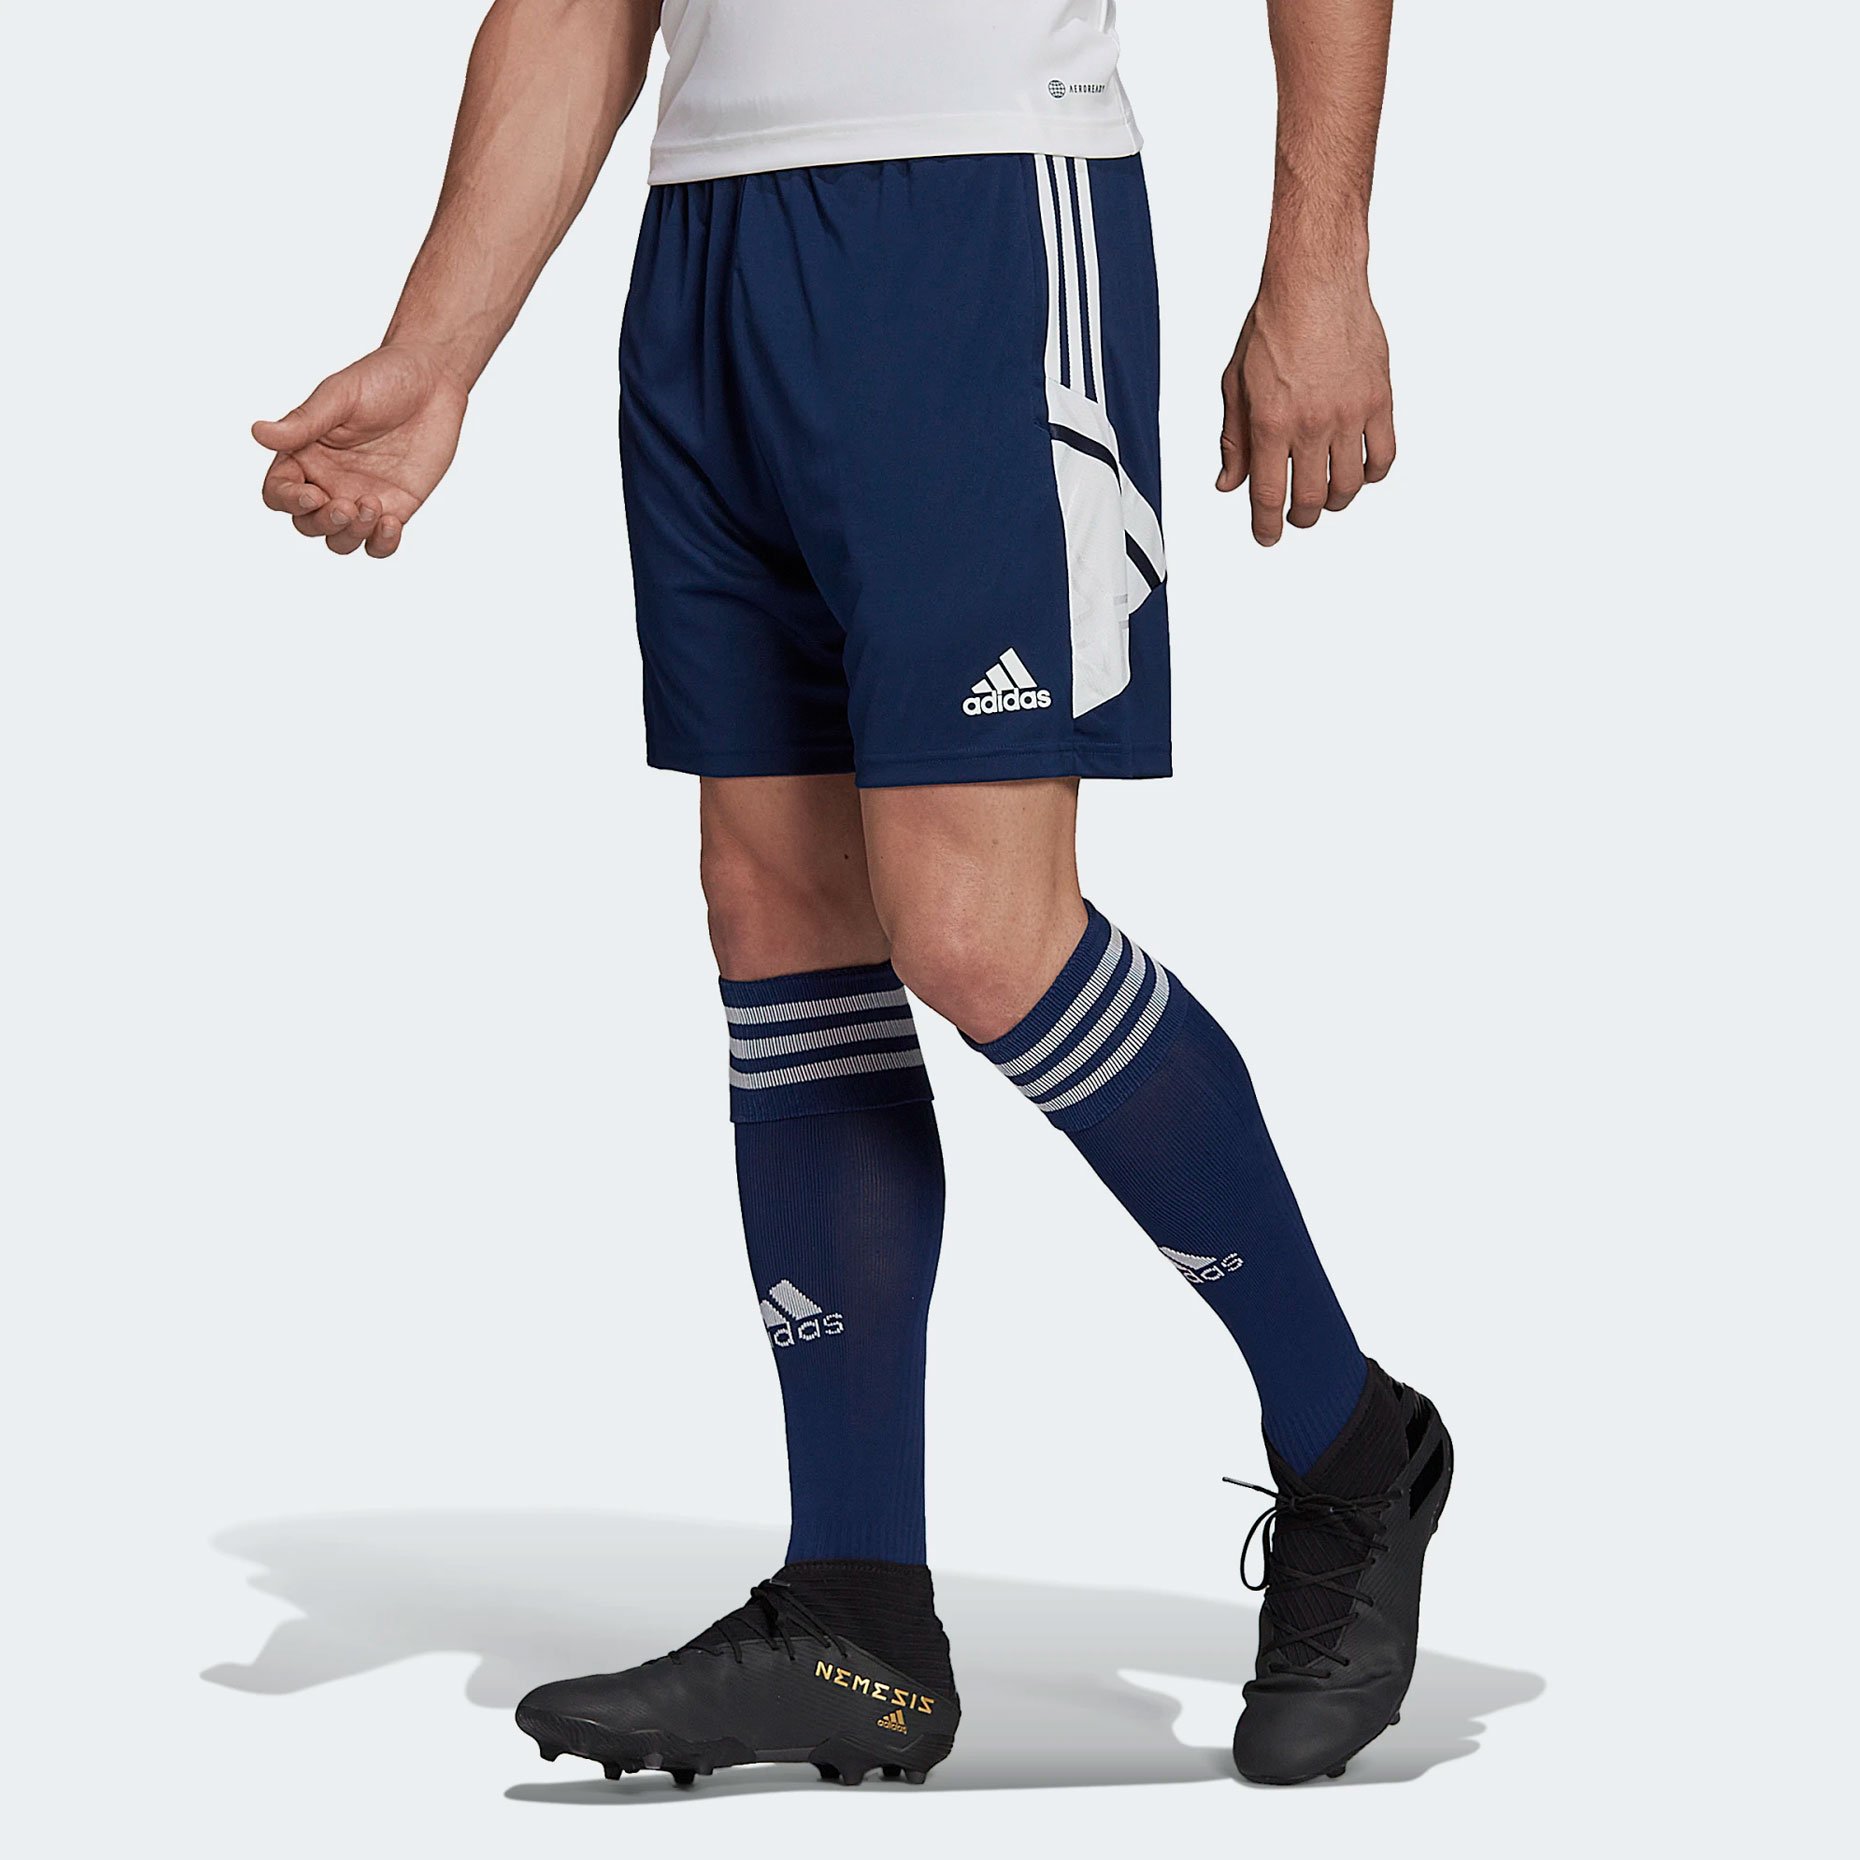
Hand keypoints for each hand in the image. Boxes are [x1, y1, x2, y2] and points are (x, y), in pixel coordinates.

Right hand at [253, 345, 469, 557]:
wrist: (433, 382)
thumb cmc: (381, 379)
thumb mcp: (339, 397)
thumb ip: (303, 422)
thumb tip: (258, 432)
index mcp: (304, 454)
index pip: (279, 492)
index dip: (288, 500)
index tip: (312, 494)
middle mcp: (327, 481)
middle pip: (307, 524)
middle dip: (323, 522)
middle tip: (346, 506)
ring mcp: (360, 498)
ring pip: (340, 540)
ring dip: (350, 535)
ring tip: (373, 507)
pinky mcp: (395, 508)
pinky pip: (379, 544)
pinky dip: (381, 544)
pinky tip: (391, 523)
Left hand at [1217, 278, 1394, 545]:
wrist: (1316, 281)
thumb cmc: (1272, 326)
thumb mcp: (1236, 384)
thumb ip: (1234, 440)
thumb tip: (1228, 485)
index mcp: (1271, 422)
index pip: (1268, 495)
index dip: (1265, 527)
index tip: (1266, 538)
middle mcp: (1312, 423)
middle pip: (1311, 499)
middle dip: (1300, 519)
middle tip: (1295, 519)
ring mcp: (1350, 413)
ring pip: (1348, 485)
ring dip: (1335, 502)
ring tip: (1325, 498)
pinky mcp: (1379, 399)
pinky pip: (1383, 456)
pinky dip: (1370, 475)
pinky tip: (1357, 472)